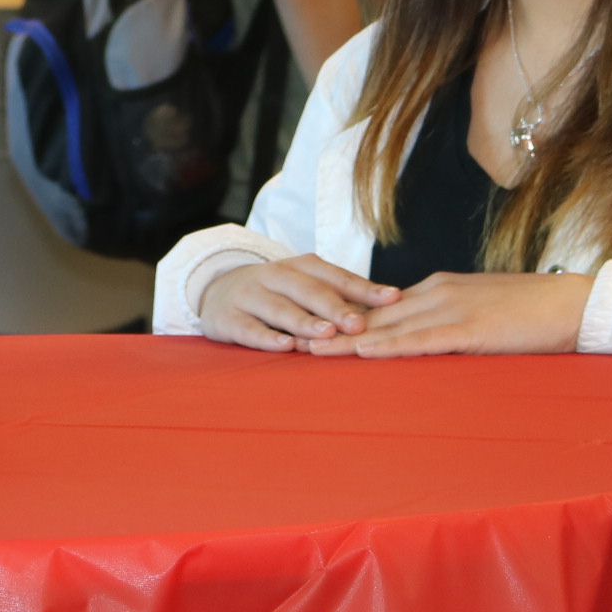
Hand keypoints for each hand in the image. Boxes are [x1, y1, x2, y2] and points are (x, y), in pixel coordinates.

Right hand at [197, 254, 394, 350]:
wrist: (217, 290)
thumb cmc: (277, 293)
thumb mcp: (305, 286)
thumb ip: (341, 296)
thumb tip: (394, 305)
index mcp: (300, 265)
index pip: (336, 276)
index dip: (364, 288)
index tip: (393, 298)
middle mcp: (275, 275)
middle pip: (308, 290)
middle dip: (334, 307)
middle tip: (358, 324)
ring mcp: (250, 295)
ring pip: (279, 308)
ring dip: (304, 321)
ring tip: (326, 334)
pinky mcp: (228, 317)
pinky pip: (250, 328)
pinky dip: (267, 338)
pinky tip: (286, 346)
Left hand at [303, 271, 593, 357]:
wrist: (575, 304)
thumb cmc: (534, 313)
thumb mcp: (482, 313)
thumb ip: (451, 322)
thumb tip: (427, 339)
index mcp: (440, 288)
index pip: (383, 306)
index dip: (347, 319)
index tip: (314, 328)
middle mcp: (437, 292)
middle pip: (375, 314)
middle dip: (334, 329)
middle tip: (294, 338)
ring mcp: (451, 308)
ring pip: (388, 327)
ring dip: (348, 340)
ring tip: (312, 350)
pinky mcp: (469, 329)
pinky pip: (420, 339)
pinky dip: (388, 346)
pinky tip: (362, 352)